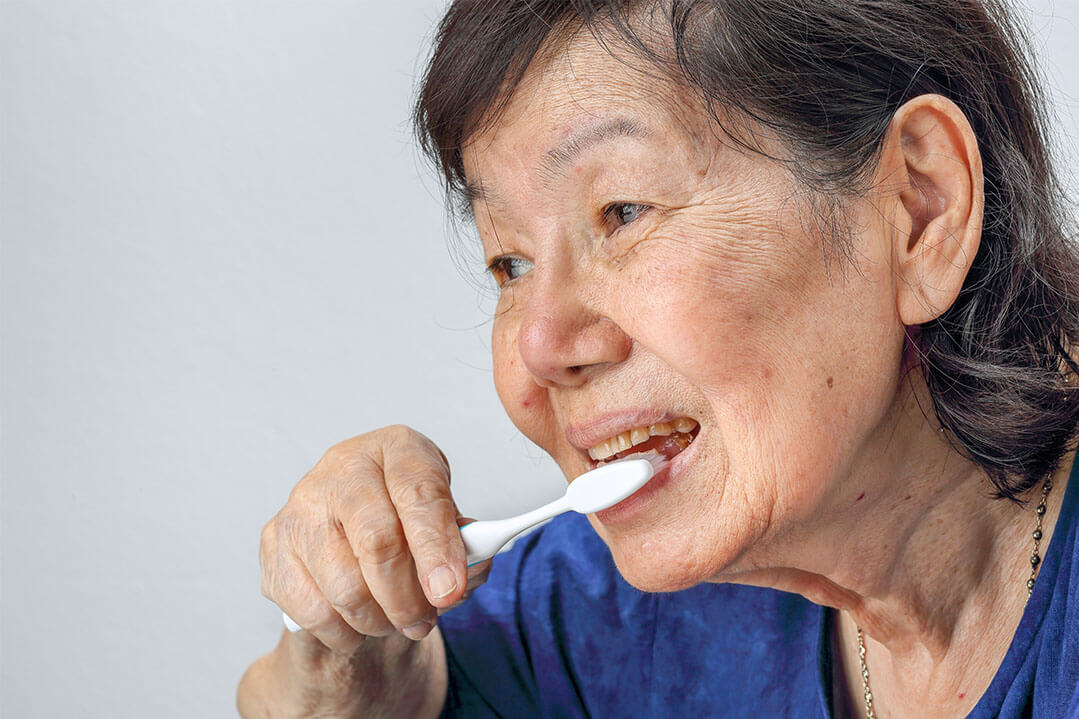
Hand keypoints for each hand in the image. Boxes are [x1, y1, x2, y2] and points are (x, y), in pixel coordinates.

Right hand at [260, 425, 491, 651]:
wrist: (351, 520)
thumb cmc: (405, 515)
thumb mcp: (445, 516)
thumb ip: (462, 546)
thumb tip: (459, 580)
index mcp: (395, 448)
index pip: (418, 495)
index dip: (437, 547)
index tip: (450, 590)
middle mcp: (342, 468)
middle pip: (377, 543)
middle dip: (408, 597)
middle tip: (425, 620)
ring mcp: (301, 505)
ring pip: (345, 586)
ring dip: (379, 621)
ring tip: (395, 621)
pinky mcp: (273, 544)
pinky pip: (313, 610)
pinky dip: (345, 632)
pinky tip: (361, 623)